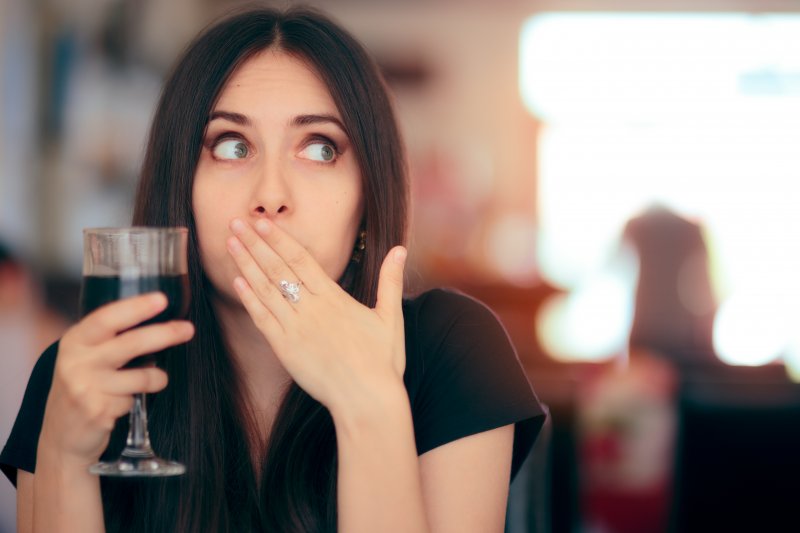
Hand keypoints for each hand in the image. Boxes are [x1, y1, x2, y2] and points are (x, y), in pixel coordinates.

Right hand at [39, 293, 193, 464]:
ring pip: (142, 376)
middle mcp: (76, 361)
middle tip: (188, 329)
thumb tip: (158, 318)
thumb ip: (111, 338)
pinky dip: (135, 400)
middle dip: (165, 334)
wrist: (62, 435)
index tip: (162, 299)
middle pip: (131, 343)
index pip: (106, 318)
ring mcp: (85, 387)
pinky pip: (134, 399)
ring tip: (154, 380)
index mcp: (75, 340)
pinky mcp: (97, 411)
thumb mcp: (86, 356)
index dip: (136, 307)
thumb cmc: (84, 386)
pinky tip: (122, 403)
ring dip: (157, 378)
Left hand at [226, 218, 406, 412]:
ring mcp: (296, 329)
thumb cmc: (382, 362)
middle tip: (235, 222)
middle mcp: (312, 309)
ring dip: (246, 265)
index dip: (279, 239)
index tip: (262, 222)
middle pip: (278, 268)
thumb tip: (400, 248)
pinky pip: (262, 319)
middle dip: (255, 244)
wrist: (367, 400)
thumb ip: (390, 281)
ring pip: (265, 290)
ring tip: (230, 244)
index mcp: (335, 298)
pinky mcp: (286, 350)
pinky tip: (237, 282)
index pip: (300, 259)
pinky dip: (249, 299)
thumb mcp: (390, 317)